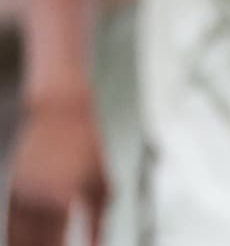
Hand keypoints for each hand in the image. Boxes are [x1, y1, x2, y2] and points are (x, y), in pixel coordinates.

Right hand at [6, 92, 108, 245]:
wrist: (57, 113)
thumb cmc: (85, 146)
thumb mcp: (101, 184)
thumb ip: (98, 223)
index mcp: (61, 201)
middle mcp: (36, 201)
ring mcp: (20, 198)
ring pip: (18, 240)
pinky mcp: (13, 193)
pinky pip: (12, 226)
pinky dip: (17, 240)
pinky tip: (27, 244)